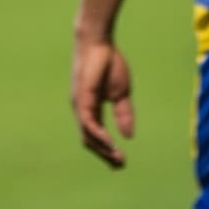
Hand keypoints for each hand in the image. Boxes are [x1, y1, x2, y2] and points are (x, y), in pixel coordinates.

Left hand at [71, 39, 133, 168]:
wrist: (99, 43)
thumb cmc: (108, 63)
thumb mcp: (121, 93)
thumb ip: (123, 114)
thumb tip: (128, 136)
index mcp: (91, 109)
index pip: (96, 136)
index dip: (107, 150)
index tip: (121, 162)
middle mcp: (82, 110)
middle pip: (89, 141)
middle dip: (105, 155)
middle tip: (120, 165)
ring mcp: (80, 106)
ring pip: (87, 136)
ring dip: (102, 149)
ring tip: (117, 158)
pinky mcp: (81, 99)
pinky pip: (88, 124)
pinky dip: (98, 135)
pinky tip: (110, 143)